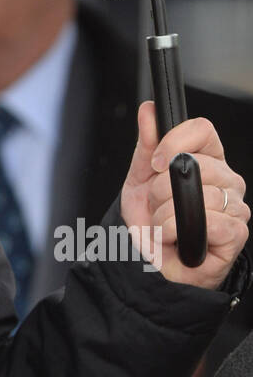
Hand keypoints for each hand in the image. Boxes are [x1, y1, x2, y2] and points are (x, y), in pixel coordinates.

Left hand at [120, 101, 249, 287]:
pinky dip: (179, 232)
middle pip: (196, 164)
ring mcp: (235, 207)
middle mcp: (227, 181)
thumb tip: (149, 110)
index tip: (156, 162)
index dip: (175, 141)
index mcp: (208, 161)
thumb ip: (147, 145)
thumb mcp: (140, 180)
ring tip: (163, 226)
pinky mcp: (236, 234)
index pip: (203, 130)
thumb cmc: (149, 225)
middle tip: (156, 206)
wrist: (147, 265)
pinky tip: (176, 240)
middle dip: (161, 189)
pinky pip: (209, 221)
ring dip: (165, 215)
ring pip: (198, 195)